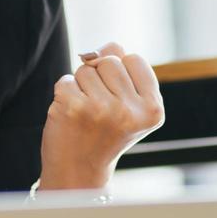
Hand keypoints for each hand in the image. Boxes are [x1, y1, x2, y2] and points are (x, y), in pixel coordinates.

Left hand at [38, 41, 165, 190]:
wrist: (78, 171)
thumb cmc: (104, 134)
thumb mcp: (128, 106)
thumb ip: (125, 71)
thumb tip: (106, 46)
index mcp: (152, 109)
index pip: (134, 58)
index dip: (121, 73)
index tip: (118, 99)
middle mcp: (129, 110)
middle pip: (110, 60)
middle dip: (99, 77)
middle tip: (99, 109)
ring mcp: (100, 109)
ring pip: (86, 68)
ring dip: (81, 85)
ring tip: (85, 113)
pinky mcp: (73, 107)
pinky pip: (65, 79)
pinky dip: (64, 93)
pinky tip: (71, 116)